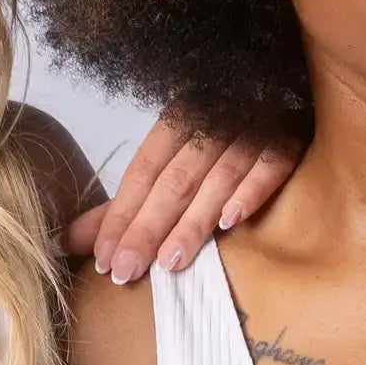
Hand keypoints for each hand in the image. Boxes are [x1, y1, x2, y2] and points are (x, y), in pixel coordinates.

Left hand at [64, 111, 302, 283]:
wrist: (294, 92)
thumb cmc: (230, 137)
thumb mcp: (177, 158)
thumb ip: (130, 201)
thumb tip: (71, 240)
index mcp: (184, 115)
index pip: (145, 168)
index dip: (122, 212)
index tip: (104, 257)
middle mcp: (215, 116)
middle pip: (175, 177)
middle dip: (148, 226)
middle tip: (126, 272)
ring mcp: (256, 124)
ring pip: (218, 175)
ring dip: (194, 219)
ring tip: (170, 262)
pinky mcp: (293, 135)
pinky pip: (271, 161)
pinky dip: (251, 188)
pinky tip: (233, 219)